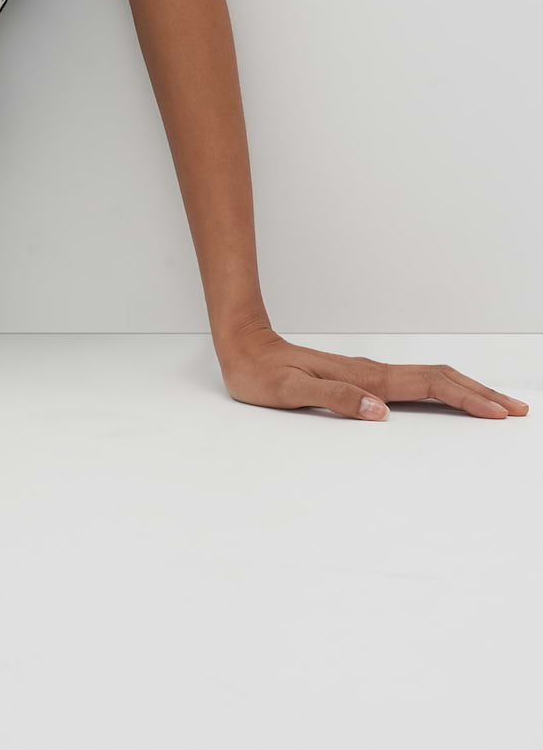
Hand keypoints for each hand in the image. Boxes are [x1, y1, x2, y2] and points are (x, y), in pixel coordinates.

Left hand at [216, 325, 529, 420]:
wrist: (243, 346)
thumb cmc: (262, 373)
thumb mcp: (290, 391)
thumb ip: (333, 399)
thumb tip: (378, 412)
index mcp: (364, 378)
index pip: (426, 387)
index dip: (465, 399)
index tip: (497, 412)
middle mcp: (372, 374)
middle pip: (439, 379)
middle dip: (480, 394)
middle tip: (517, 409)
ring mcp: (369, 374)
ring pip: (429, 379)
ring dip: (466, 390)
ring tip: (497, 403)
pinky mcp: (362, 378)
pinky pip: (413, 383)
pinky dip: (442, 390)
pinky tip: (449, 398)